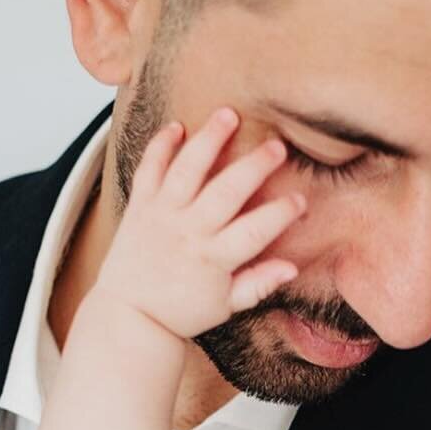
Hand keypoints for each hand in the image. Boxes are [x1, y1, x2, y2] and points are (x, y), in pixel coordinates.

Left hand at [87, 107, 305, 339]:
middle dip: (254, 166)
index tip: (300, 200)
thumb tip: (292, 267)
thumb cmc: (181, 311)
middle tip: (278, 146)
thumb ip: (259, 284)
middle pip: (226, 191)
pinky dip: (160, 145)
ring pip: (188, 169)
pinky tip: (178, 127)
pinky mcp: (140, 206)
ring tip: (229, 115)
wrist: (130, 315)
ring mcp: (162, 216)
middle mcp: (188, 233)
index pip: (255, 231)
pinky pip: (149, 169)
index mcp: (213, 259)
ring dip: (209, 139)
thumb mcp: (226, 306)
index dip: (281, 213)